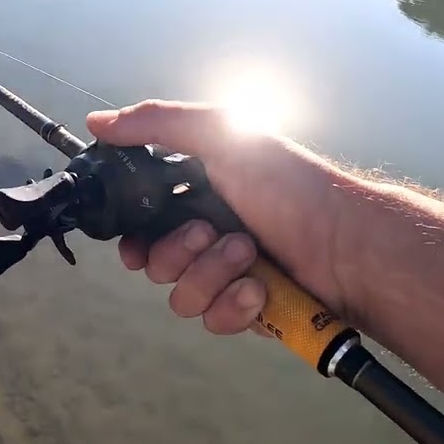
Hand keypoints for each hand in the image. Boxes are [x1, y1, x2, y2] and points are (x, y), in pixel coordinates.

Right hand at [87, 100, 359, 333]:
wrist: (347, 245)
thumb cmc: (292, 185)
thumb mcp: (222, 134)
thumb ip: (157, 123)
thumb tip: (97, 121)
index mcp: (196, 194)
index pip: (140, 223)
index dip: (131, 236)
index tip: (135, 241)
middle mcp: (207, 234)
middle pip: (153, 262)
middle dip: (179, 251)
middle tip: (210, 232)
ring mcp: (226, 275)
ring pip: (180, 296)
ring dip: (211, 275)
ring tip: (249, 255)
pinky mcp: (245, 310)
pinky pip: (211, 321)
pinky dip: (233, 305)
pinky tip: (259, 289)